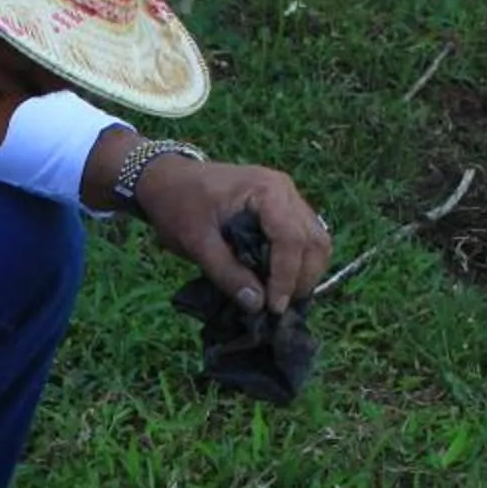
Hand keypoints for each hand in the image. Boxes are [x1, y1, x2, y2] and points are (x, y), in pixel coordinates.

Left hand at [132, 155, 332, 313]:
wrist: (169, 179)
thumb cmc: (178, 204)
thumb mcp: (195, 242)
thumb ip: (226, 273)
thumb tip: (257, 305)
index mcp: (266, 190)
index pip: (291, 238)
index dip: (286, 277)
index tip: (272, 307)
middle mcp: (285, 191)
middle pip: (314, 241)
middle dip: (301, 279)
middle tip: (277, 308)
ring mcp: (289, 199)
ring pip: (317, 241)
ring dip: (305, 274)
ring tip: (281, 298)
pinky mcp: (285, 210)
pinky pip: (307, 239)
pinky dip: (299, 264)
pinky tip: (280, 284)